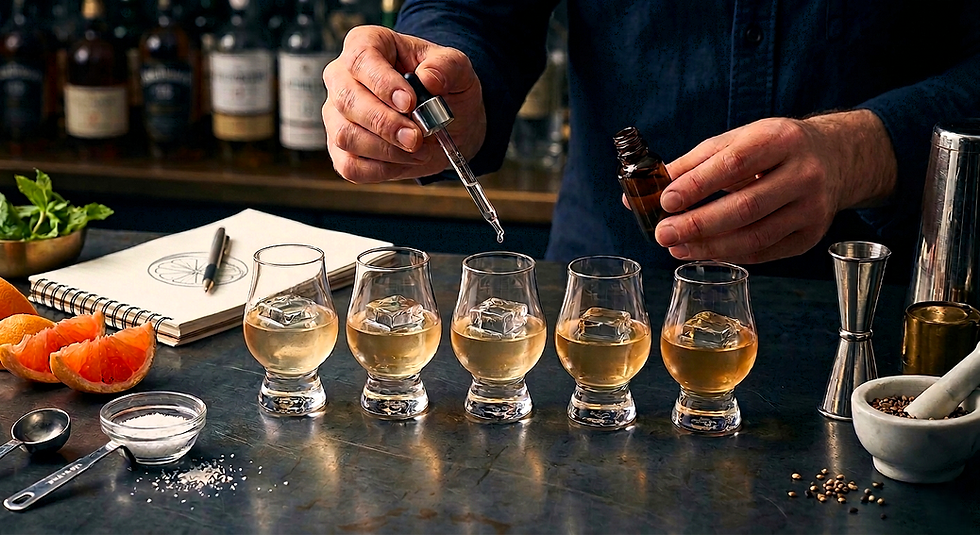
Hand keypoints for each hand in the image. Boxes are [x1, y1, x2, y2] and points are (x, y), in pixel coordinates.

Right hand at [322, 26, 486, 183]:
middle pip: (347, 101)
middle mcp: (342, 77)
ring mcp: (336, 114)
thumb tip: (429, 79)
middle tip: (416, 138)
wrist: (444, 120)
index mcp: (366, 45)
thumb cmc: (443, 86)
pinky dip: (381, 169)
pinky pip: (349, 165)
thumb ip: (447, 66)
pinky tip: (405, 161)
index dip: (383, 84)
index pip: (361, 60)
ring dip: (386, 150)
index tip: (410, 103)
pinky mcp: (340, 148)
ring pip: (345, 135)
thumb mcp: (456, 68)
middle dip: (385, 124)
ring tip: (419, 149)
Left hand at [647, 110, 896, 263]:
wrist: (834, 158)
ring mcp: (811, 209)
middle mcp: (803, 174)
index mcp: (781, 139)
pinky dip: (729, 254)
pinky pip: (764, 252)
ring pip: (755, 236)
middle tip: (663, 234)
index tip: (666, 201)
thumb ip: (690, 165)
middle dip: (698, 224)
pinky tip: (703, 251)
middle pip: (746, 206)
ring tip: (676, 247)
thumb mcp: (736, 141)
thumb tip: (639, 193)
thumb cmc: (772, 148)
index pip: (735, 164)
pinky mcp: (810, 236)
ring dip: (710, 246)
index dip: (698, 185)